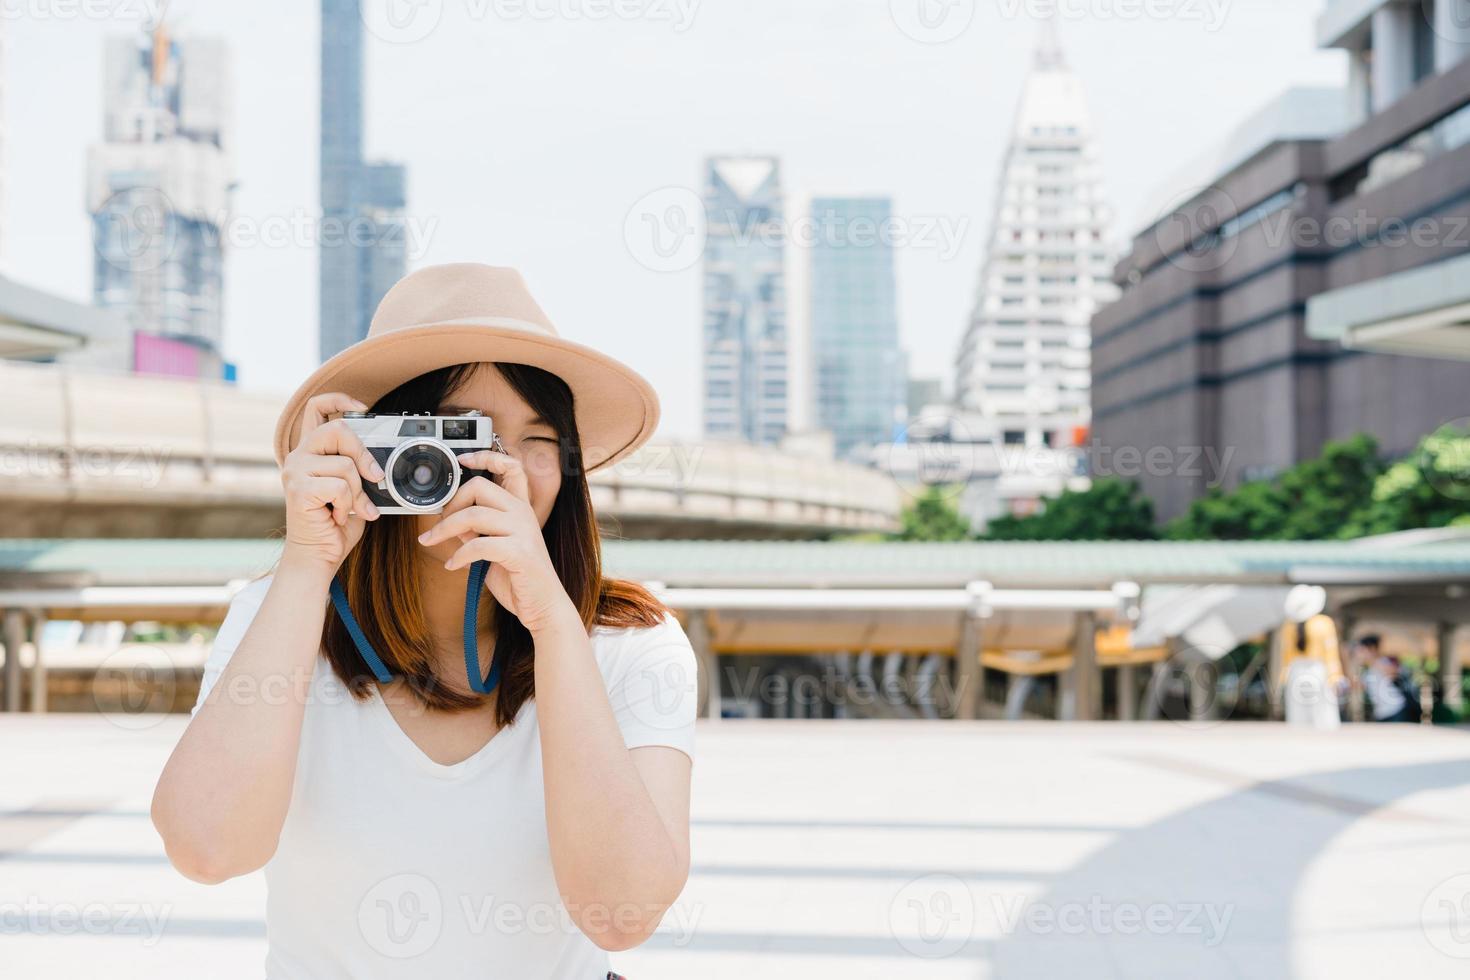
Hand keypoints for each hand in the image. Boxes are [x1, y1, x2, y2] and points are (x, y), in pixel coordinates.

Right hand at [280, 392, 383, 571]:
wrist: (318, 556)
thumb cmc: (336, 524)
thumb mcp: (354, 489)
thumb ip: (360, 468)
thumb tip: (383, 461)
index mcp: (310, 451)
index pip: (316, 407)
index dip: (341, 399)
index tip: (364, 408)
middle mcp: (298, 456)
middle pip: (338, 429)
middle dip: (363, 454)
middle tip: (375, 477)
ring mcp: (295, 471)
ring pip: (345, 464)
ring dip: (359, 492)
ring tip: (351, 508)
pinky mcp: (298, 489)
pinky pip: (341, 486)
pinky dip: (349, 505)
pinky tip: (337, 516)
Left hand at [417, 451, 577, 635]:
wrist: (542, 607)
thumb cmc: (518, 579)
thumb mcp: (494, 549)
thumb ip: (477, 531)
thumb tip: (453, 521)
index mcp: (520, 508)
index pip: (510, 468)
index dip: (486, 457)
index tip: (462, 460)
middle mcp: (524, 514)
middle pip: (479, 487)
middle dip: (451, 503)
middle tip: (438, 523)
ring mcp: (523, 531)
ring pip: (473, 514)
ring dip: (444, 529)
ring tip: (430, 542)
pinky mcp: (519, 552)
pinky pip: (478, 545)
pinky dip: (458, 555)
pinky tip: (452, 566)